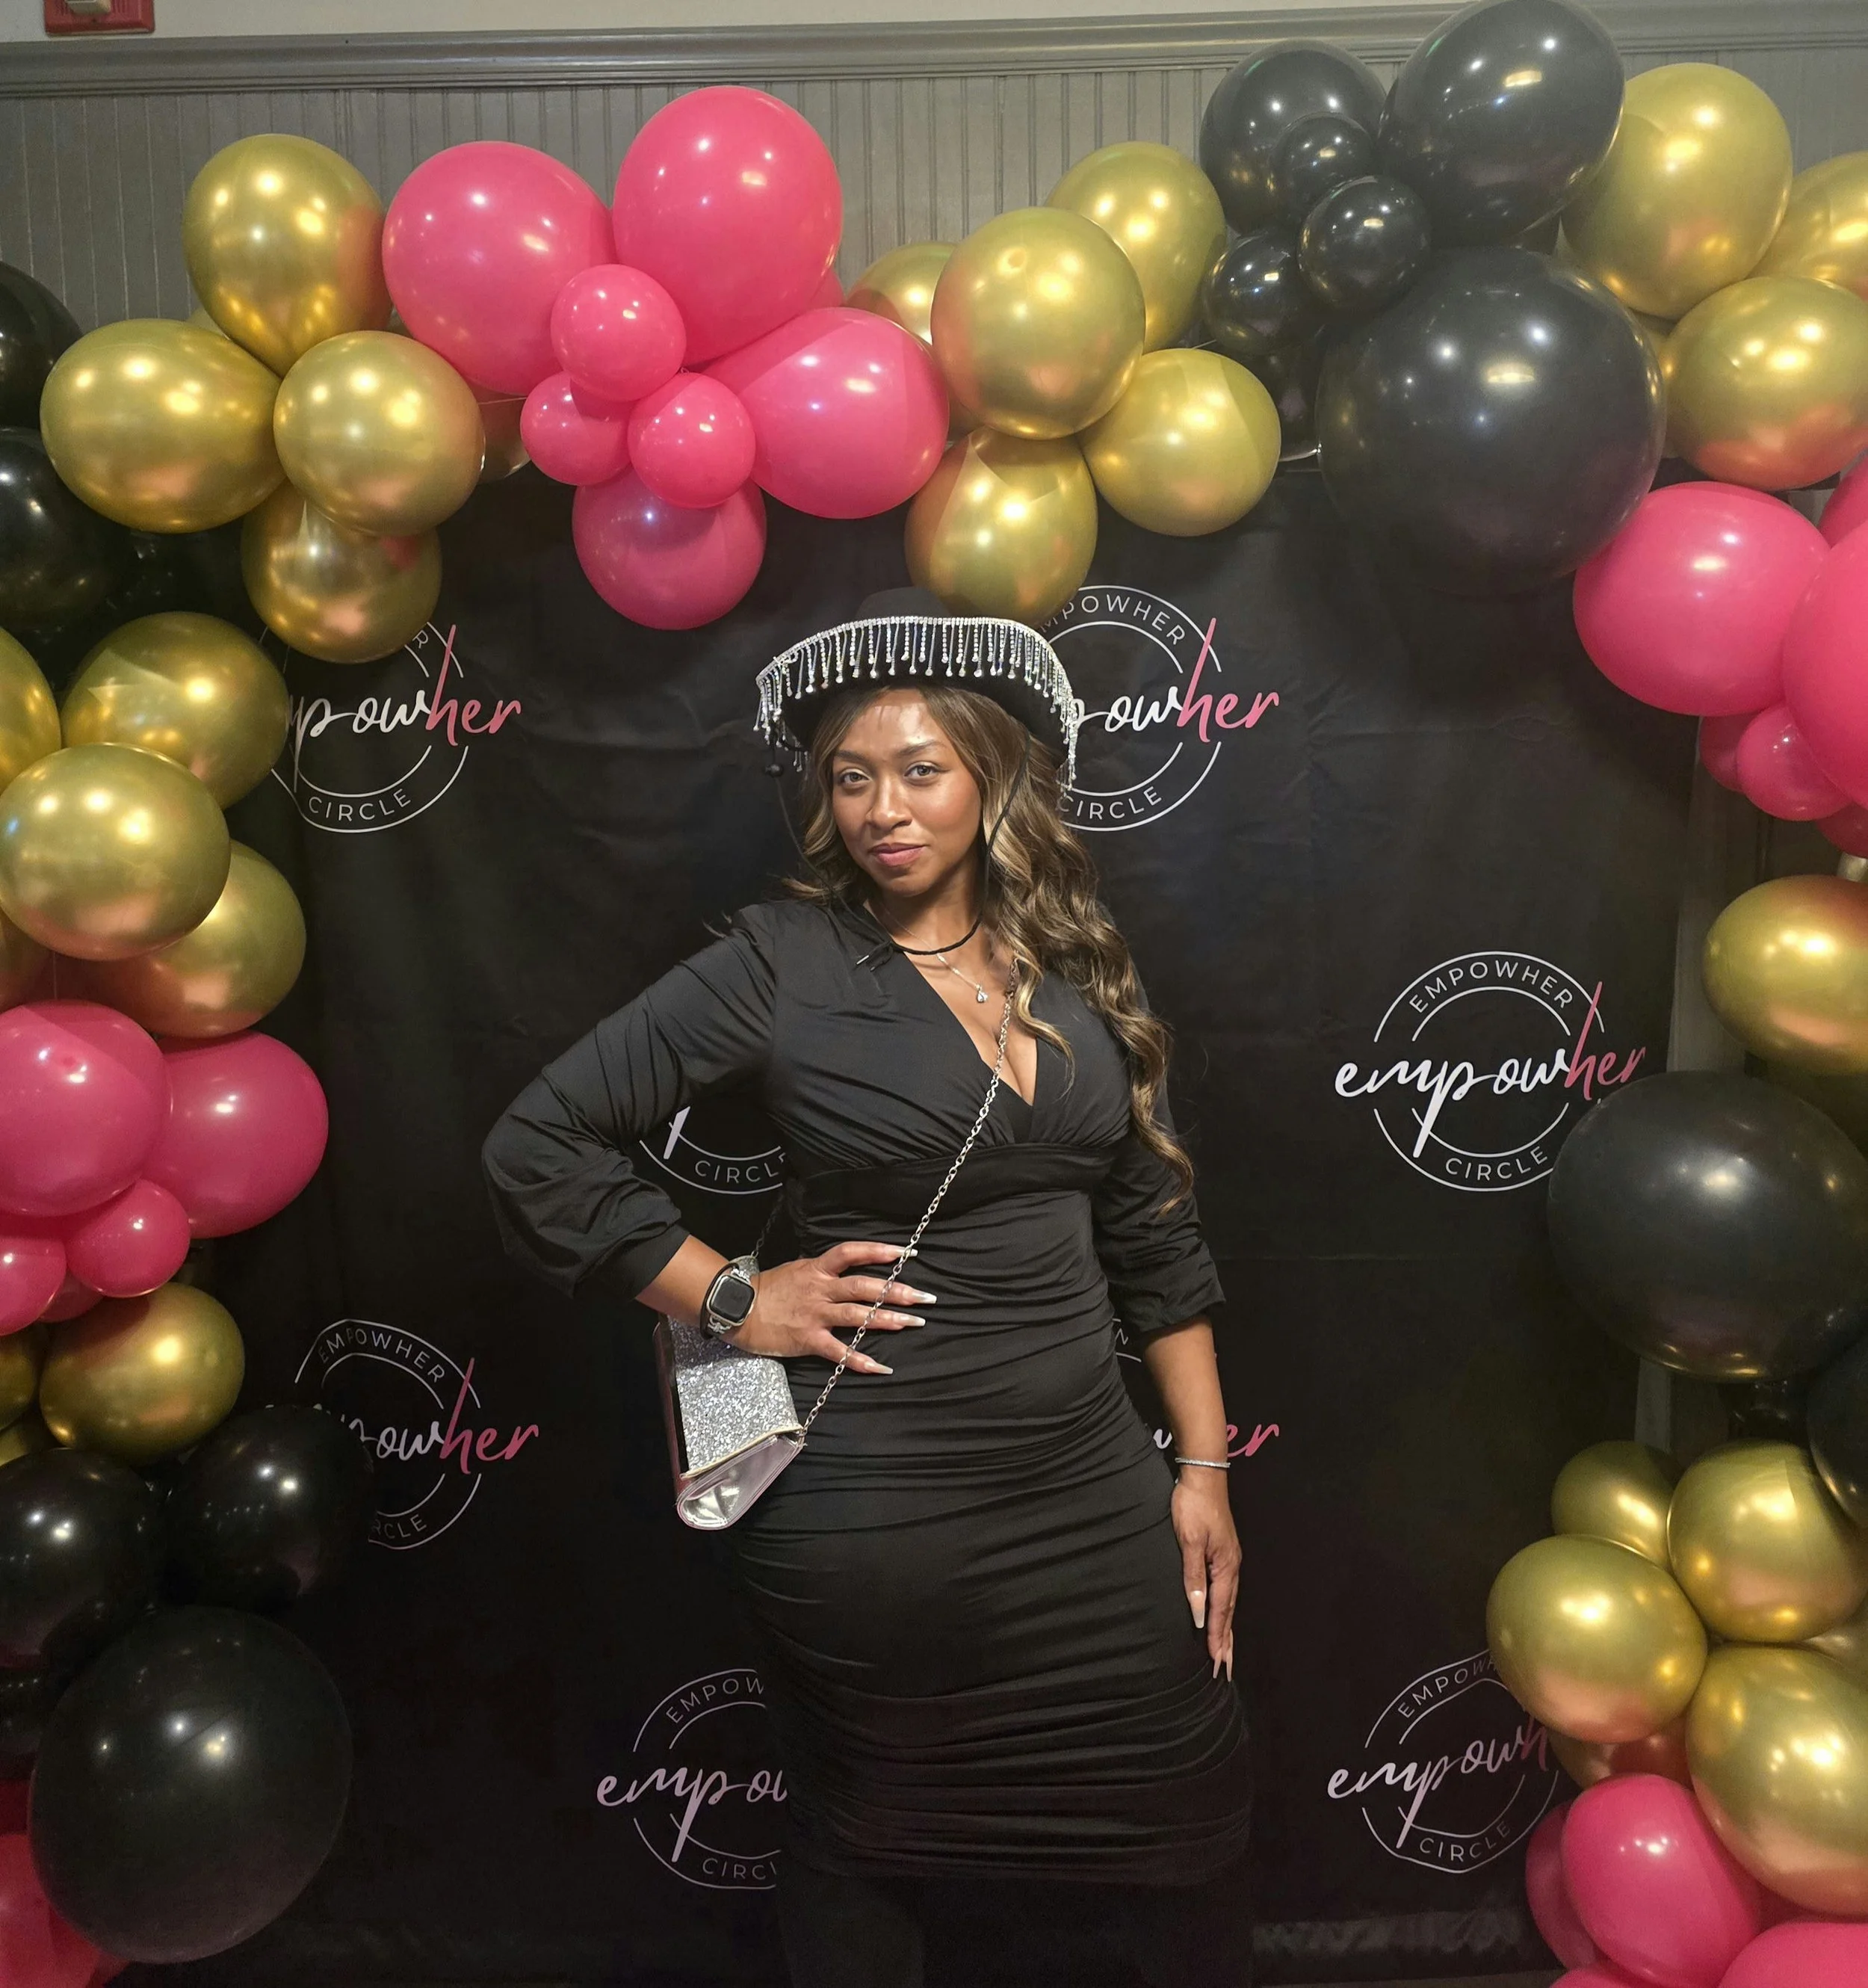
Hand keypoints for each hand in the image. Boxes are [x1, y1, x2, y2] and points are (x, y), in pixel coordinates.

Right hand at [730, 1240, 933, 1374]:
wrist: (737, 1310)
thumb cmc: (766, 1290)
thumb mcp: (796, 1270)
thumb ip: (821, 1272)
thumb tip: (844, 1269)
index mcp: (817, 1269)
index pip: (852, 1252)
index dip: (879, 1251)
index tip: (906, 1252)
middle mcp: (820, 1289)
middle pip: (864, 1286)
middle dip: (897, 1291)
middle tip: (925, 1296)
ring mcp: (816, 1314)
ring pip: (858, 1315)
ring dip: (888, 1319)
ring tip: (913, 1323)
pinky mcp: (809, 1339)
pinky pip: (839, 1351)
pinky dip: (861, 1360)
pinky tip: (881, 1366)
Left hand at [1172, 1468, 1238, 1680]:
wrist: (1203, 1476)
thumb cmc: (1193, 1506)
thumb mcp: (1189, 1542)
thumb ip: (1193, 1579)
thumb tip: (1199, 1615)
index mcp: (1225, 1567)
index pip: (1221, 1611)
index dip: (1218, 1639)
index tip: (1218, 1665)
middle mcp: (1231, 1567)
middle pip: (1230, 1612)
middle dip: (1227, 1642)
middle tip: (1225, 1671)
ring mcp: (1229, 1561)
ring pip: (1229, 1603)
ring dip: (1226, 1630)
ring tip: (1224, 1654)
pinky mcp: (1223, 1554)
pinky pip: (1225, 1591)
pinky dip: (1224, 1611)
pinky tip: (1220, 1617)